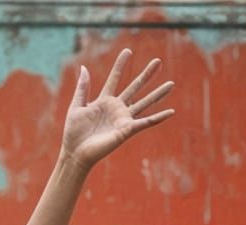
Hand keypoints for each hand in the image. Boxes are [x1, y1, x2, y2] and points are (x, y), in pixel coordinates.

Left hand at [60, 49, 175, 173]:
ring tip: (171, 84)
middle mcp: (116, 108)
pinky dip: (158, 117)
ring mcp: (122, 119)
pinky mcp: (126, 130)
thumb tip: (83, 67)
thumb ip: (82, 88)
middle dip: (146, 74)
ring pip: (144, 103)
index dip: (120, 65)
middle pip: (135, 87)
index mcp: (104, 101)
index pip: (114, 78)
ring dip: (158, 94)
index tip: (127, 50)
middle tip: (158, 61)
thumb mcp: (76, 107)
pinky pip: (146, 123)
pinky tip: (171, 112)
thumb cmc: (73, 133)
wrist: (75, 153)